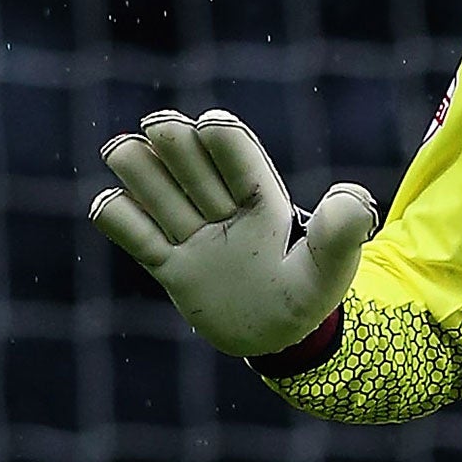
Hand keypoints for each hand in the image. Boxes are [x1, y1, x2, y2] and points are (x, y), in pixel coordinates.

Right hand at [89, 108, 377, 356]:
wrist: (279, 336)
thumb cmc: (310, 292)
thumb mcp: (334, 266)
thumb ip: (343, 231)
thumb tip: (349, 196)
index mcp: (263, 200)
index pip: (237, 155)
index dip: (223, 136)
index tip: (210, 126)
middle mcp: (223, 210)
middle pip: (191, 162)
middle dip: (175, 140)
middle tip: (161, 125)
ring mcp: (192, 236)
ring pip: (155, 189)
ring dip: (138, 165)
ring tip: (123, 149)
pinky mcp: (169, 266)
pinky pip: (133, 234)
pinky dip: (117, 216)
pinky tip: (112, 206)